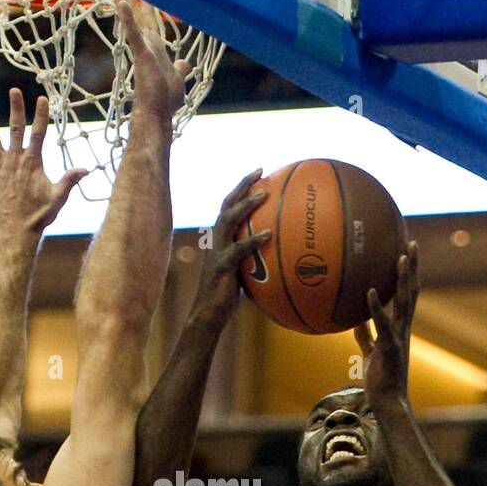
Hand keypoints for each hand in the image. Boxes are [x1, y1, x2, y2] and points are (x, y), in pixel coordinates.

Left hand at [0, 88, 86, 237]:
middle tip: (14, 90)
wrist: (15, 231)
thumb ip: (70, 181)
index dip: (40, 115)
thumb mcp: (59, 198)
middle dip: (16, 108)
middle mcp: (15, 161)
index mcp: (33, 163)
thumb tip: (86, 169)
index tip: (41, 98)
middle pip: (16, 129)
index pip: (38, 134)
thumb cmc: (39, 216)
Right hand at [113, 0, 188, 123]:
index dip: (146, 4)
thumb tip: (185, 64)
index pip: (149, 20)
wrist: (158, 115)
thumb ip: (180, 70)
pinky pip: (133, 34)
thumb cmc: (165, 101)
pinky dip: (128, 19)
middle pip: (137, 13)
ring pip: (131, 18)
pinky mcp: (142, 55)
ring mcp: (143, 49)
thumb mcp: (178, 80)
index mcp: (155, 48)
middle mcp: (147, 45)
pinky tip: (122, 4)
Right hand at [190, 171, 269, 324]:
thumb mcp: (241, 272)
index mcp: (220, 239)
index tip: (260, 173)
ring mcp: (217, 252)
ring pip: (229, 221)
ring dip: (246, 205)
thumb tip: (279, 253)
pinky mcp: (222, 267)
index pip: (229, 206)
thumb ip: (254, 259)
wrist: (207, 315)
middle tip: (261, 171)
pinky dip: (253, 240)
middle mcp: (216, 240)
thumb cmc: (226, 297)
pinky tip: (268, 234)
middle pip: (227, 204)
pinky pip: (238, 250)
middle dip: (242, 185)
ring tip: (264, 194)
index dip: (242, 188)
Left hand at [354, 241, 418, 407]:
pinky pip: (383, 324)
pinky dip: (377, 308)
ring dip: (404, 279)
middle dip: (412, 268)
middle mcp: (403, 329)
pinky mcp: (389, 348)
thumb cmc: (380, 380)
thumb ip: (365, 336)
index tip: (407, 253)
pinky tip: (371, 291)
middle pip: (412, 292)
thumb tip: (355, 322)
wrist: (388, 402)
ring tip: (401, 257)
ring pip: (405, 303)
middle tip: (412, 243)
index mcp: (399, 328)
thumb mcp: (370, 353)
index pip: (407, 296)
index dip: (408, 275)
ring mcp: (399, 337)